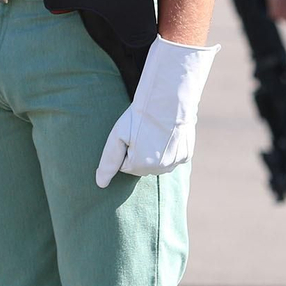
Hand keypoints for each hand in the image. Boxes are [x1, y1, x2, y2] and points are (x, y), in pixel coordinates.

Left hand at [96, 37, 219, 187]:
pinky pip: (172, 158)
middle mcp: (160, 169)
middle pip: (141, 167)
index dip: (125, 150)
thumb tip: (100, 184)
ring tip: (154, 132)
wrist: (168, 100)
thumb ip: (108, 162)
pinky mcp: (186, 156)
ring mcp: (175, 163)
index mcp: (141, 166)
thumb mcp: (117, 136)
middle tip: (142, 132)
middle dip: (139, 154)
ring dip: (154, 153)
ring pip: (158, 164)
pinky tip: (166, 134)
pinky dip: (168, 149)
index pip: (125, 166)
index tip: (129, 135)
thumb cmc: (140, 116)